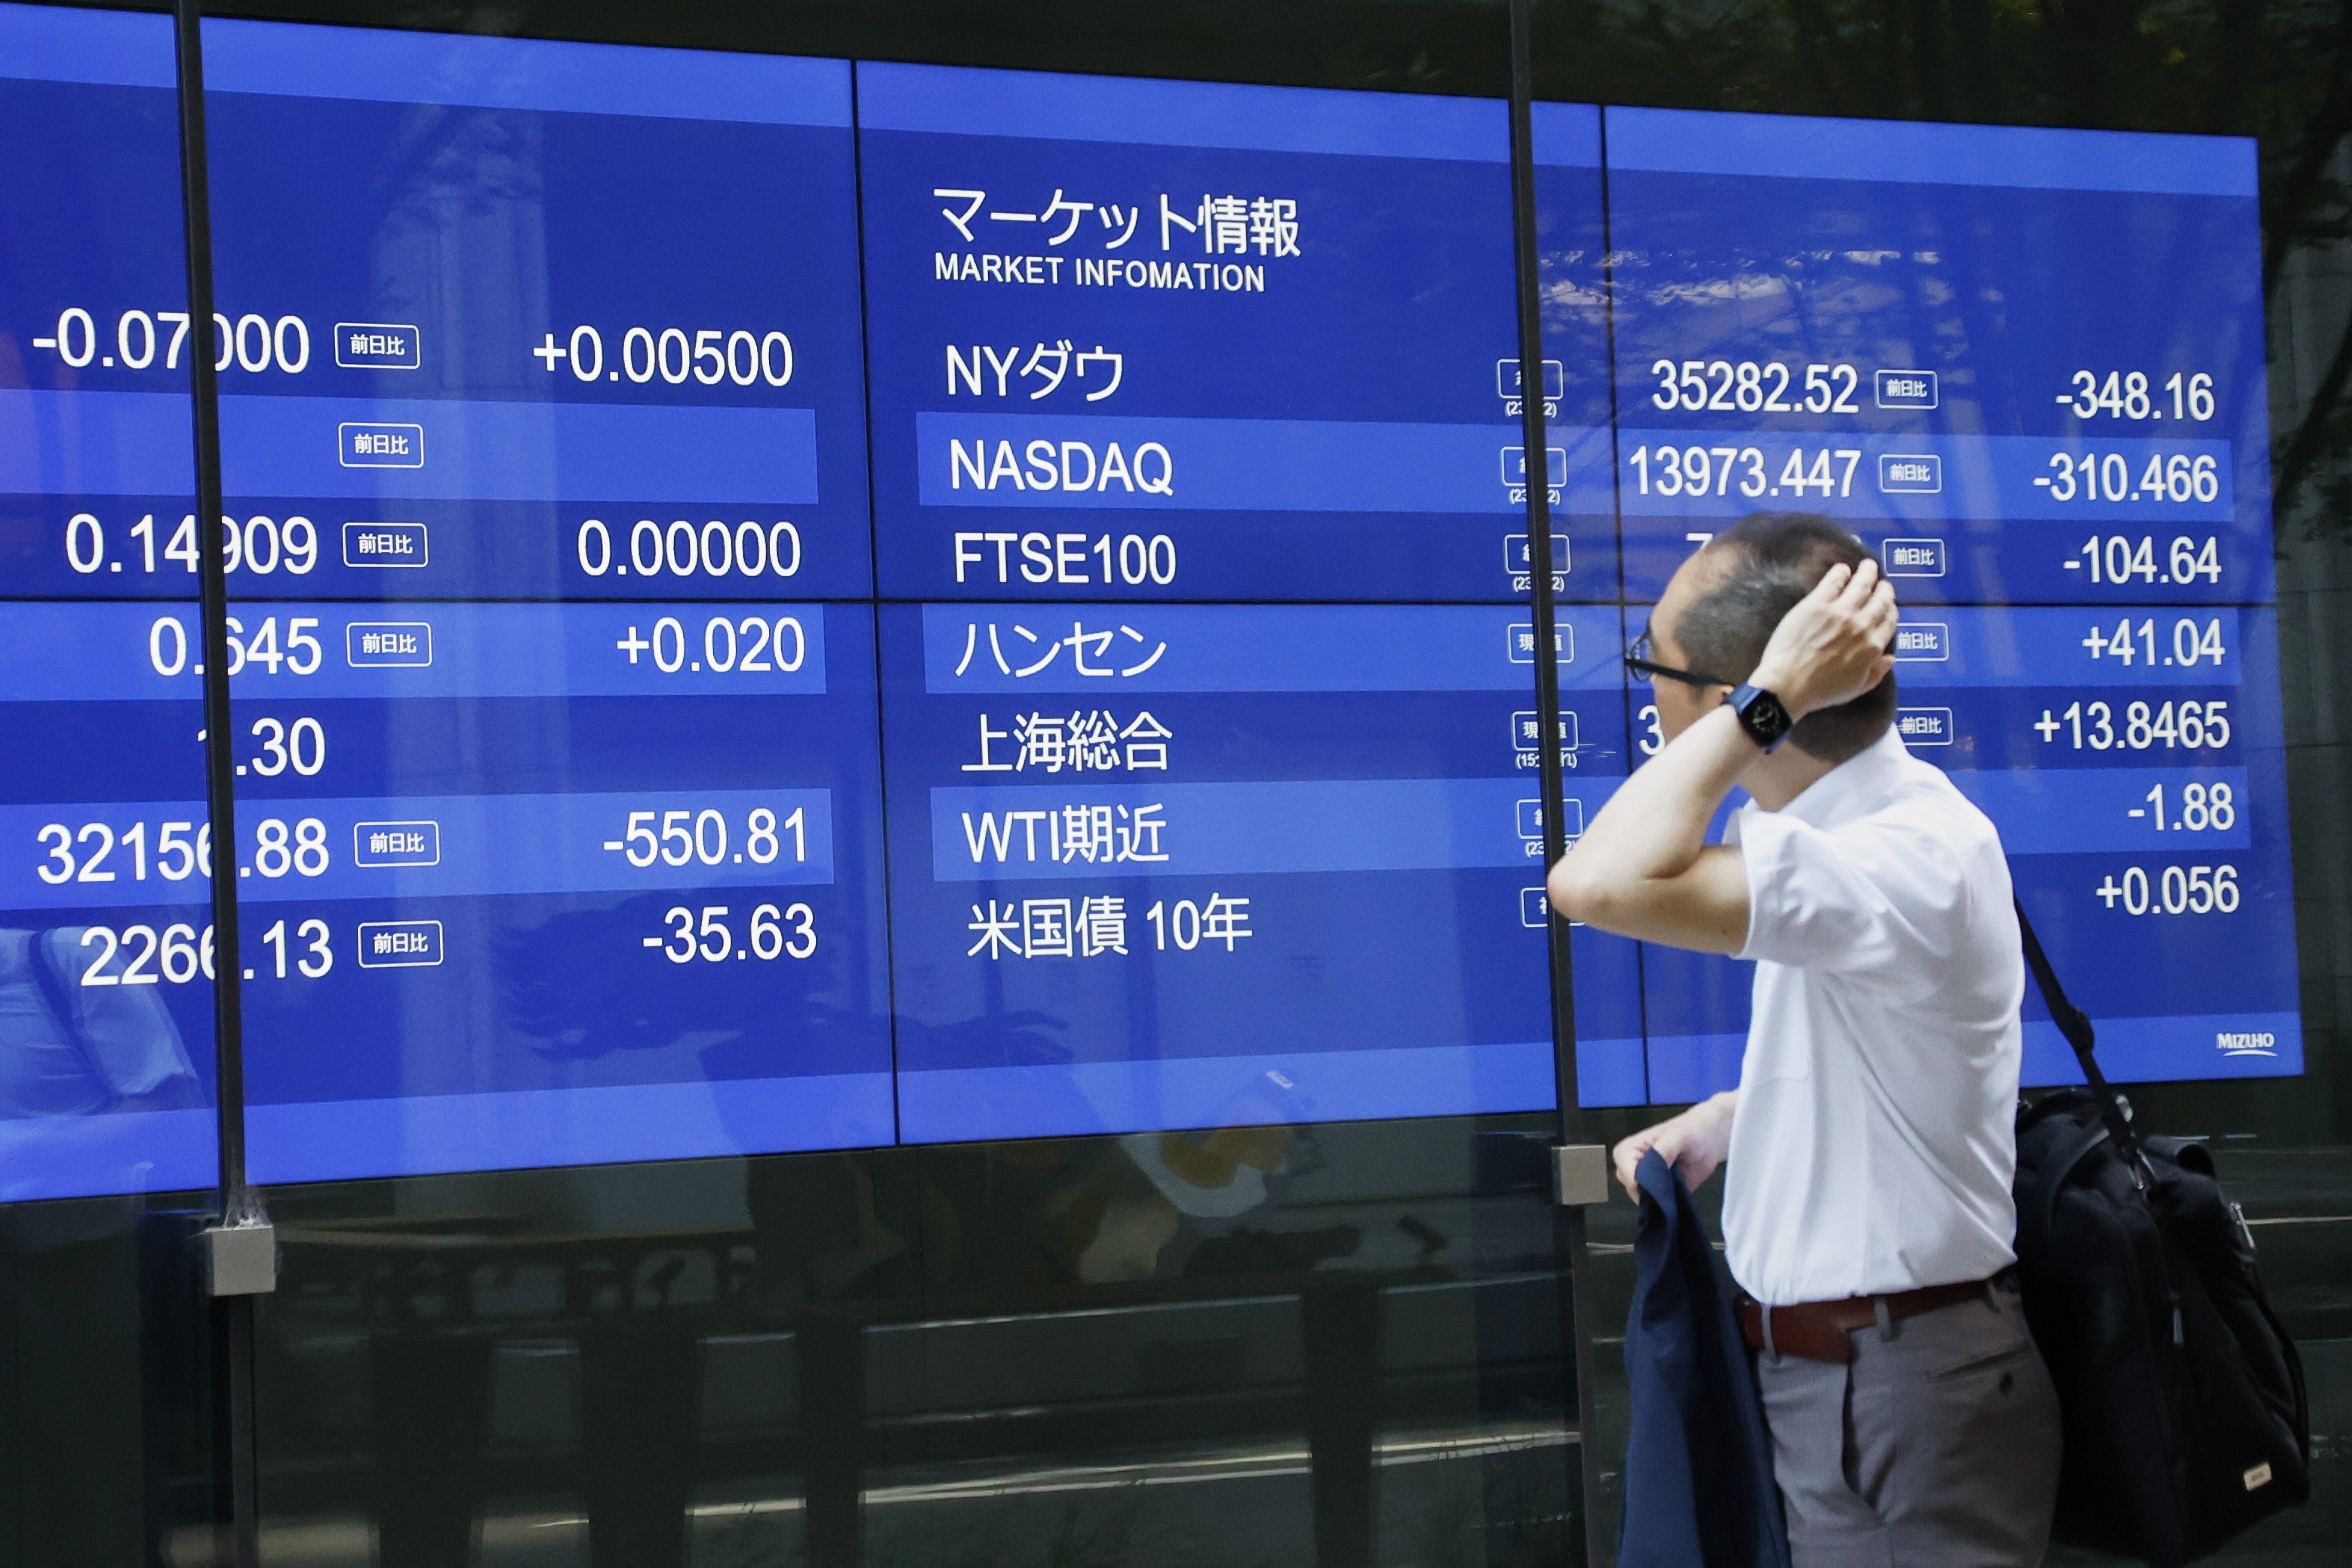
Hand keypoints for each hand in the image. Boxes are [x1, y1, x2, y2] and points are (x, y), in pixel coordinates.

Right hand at [1611, 1091, 1735, 1201]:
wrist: (1708, 1140)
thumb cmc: (1690, 1132)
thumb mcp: (1677, 1136)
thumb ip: (1663, 1151)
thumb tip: (1654, 1174)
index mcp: (1628, 1150)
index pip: (1627, 1173)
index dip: (1644, 1180)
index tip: (1664, 1177)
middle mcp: (1631, 1168)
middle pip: (1633, 1189)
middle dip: (1653, 1189)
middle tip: (1674, 1179)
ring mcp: (1644, 1182)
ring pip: (1644, 1200)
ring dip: (1662, 1197)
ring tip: (1678, 1182)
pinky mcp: (1658, 1194)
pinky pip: (1657, 1206)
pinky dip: (1668, 1203)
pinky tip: (1679, 1192)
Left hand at [1747, 558, 1898, 719]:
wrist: (1788, 685)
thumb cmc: (1820, 691)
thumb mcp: (1856, 688)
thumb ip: (1876, 672)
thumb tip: (1891, 657)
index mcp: (1873, 647)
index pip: (1889, 621)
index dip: (1891, 610)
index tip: (1889, 604)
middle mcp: (1861, 625)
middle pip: (1879, 600)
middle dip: (1883, 589)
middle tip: (1882, 583)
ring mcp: (1840, 612)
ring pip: (1861, 585)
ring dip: (1867, 573)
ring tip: (1869, 566)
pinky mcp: (1817, 604)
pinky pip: (1834, 581)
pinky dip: (1841, 573)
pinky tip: (1843, 569)